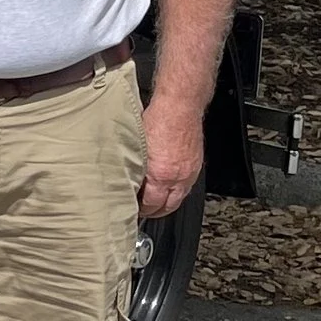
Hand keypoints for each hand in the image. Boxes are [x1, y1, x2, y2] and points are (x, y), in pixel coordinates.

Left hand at [139, 97, 204, 219]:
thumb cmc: (158, 121)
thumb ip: (134, 167)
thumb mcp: (137, 147)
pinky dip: (177, 191)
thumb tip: (124, 179)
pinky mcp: (196, 165)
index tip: (133, 210)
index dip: (142, 210)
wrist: (180, 107)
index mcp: (160, 175)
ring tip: (155, 203)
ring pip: (179, 198)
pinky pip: (187, 186)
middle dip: (156, 212)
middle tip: (144, 212)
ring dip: (168, 203)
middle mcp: (178, 177)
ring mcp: (190, 172)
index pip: (151, 204)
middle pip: (168, 206)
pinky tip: (168, 187)